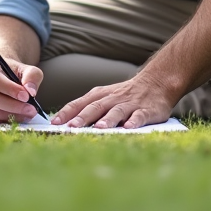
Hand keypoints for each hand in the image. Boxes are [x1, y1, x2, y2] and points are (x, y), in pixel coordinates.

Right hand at [0, 57, 44, 123]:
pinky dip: (6, 120)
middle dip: (14, 106)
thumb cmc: (13, 72)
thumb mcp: (26, 69)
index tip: (26, 96)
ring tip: (28, 114)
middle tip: (32, 110)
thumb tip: (31, 92)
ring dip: (12, 115)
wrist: (1, 74)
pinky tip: (17, 116)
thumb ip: (32, 76)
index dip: (10, 89)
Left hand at [50, 73, 176, 128]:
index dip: (66, 113)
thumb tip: (67, 124)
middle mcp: (112, 98)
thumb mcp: (105, 97)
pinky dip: (134, 121)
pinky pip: (139, 116)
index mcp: (99, 96)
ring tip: (99, 128)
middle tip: (71, 128)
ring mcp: (129, 104)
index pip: (79, 103)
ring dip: (107, 119)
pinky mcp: (146, 110)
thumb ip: (89, 108)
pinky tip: (129, 128)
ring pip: (116, 111)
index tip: (54, 123)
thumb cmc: (125, 94)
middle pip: (95, 107)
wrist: (156, 82)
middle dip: (82, 118)